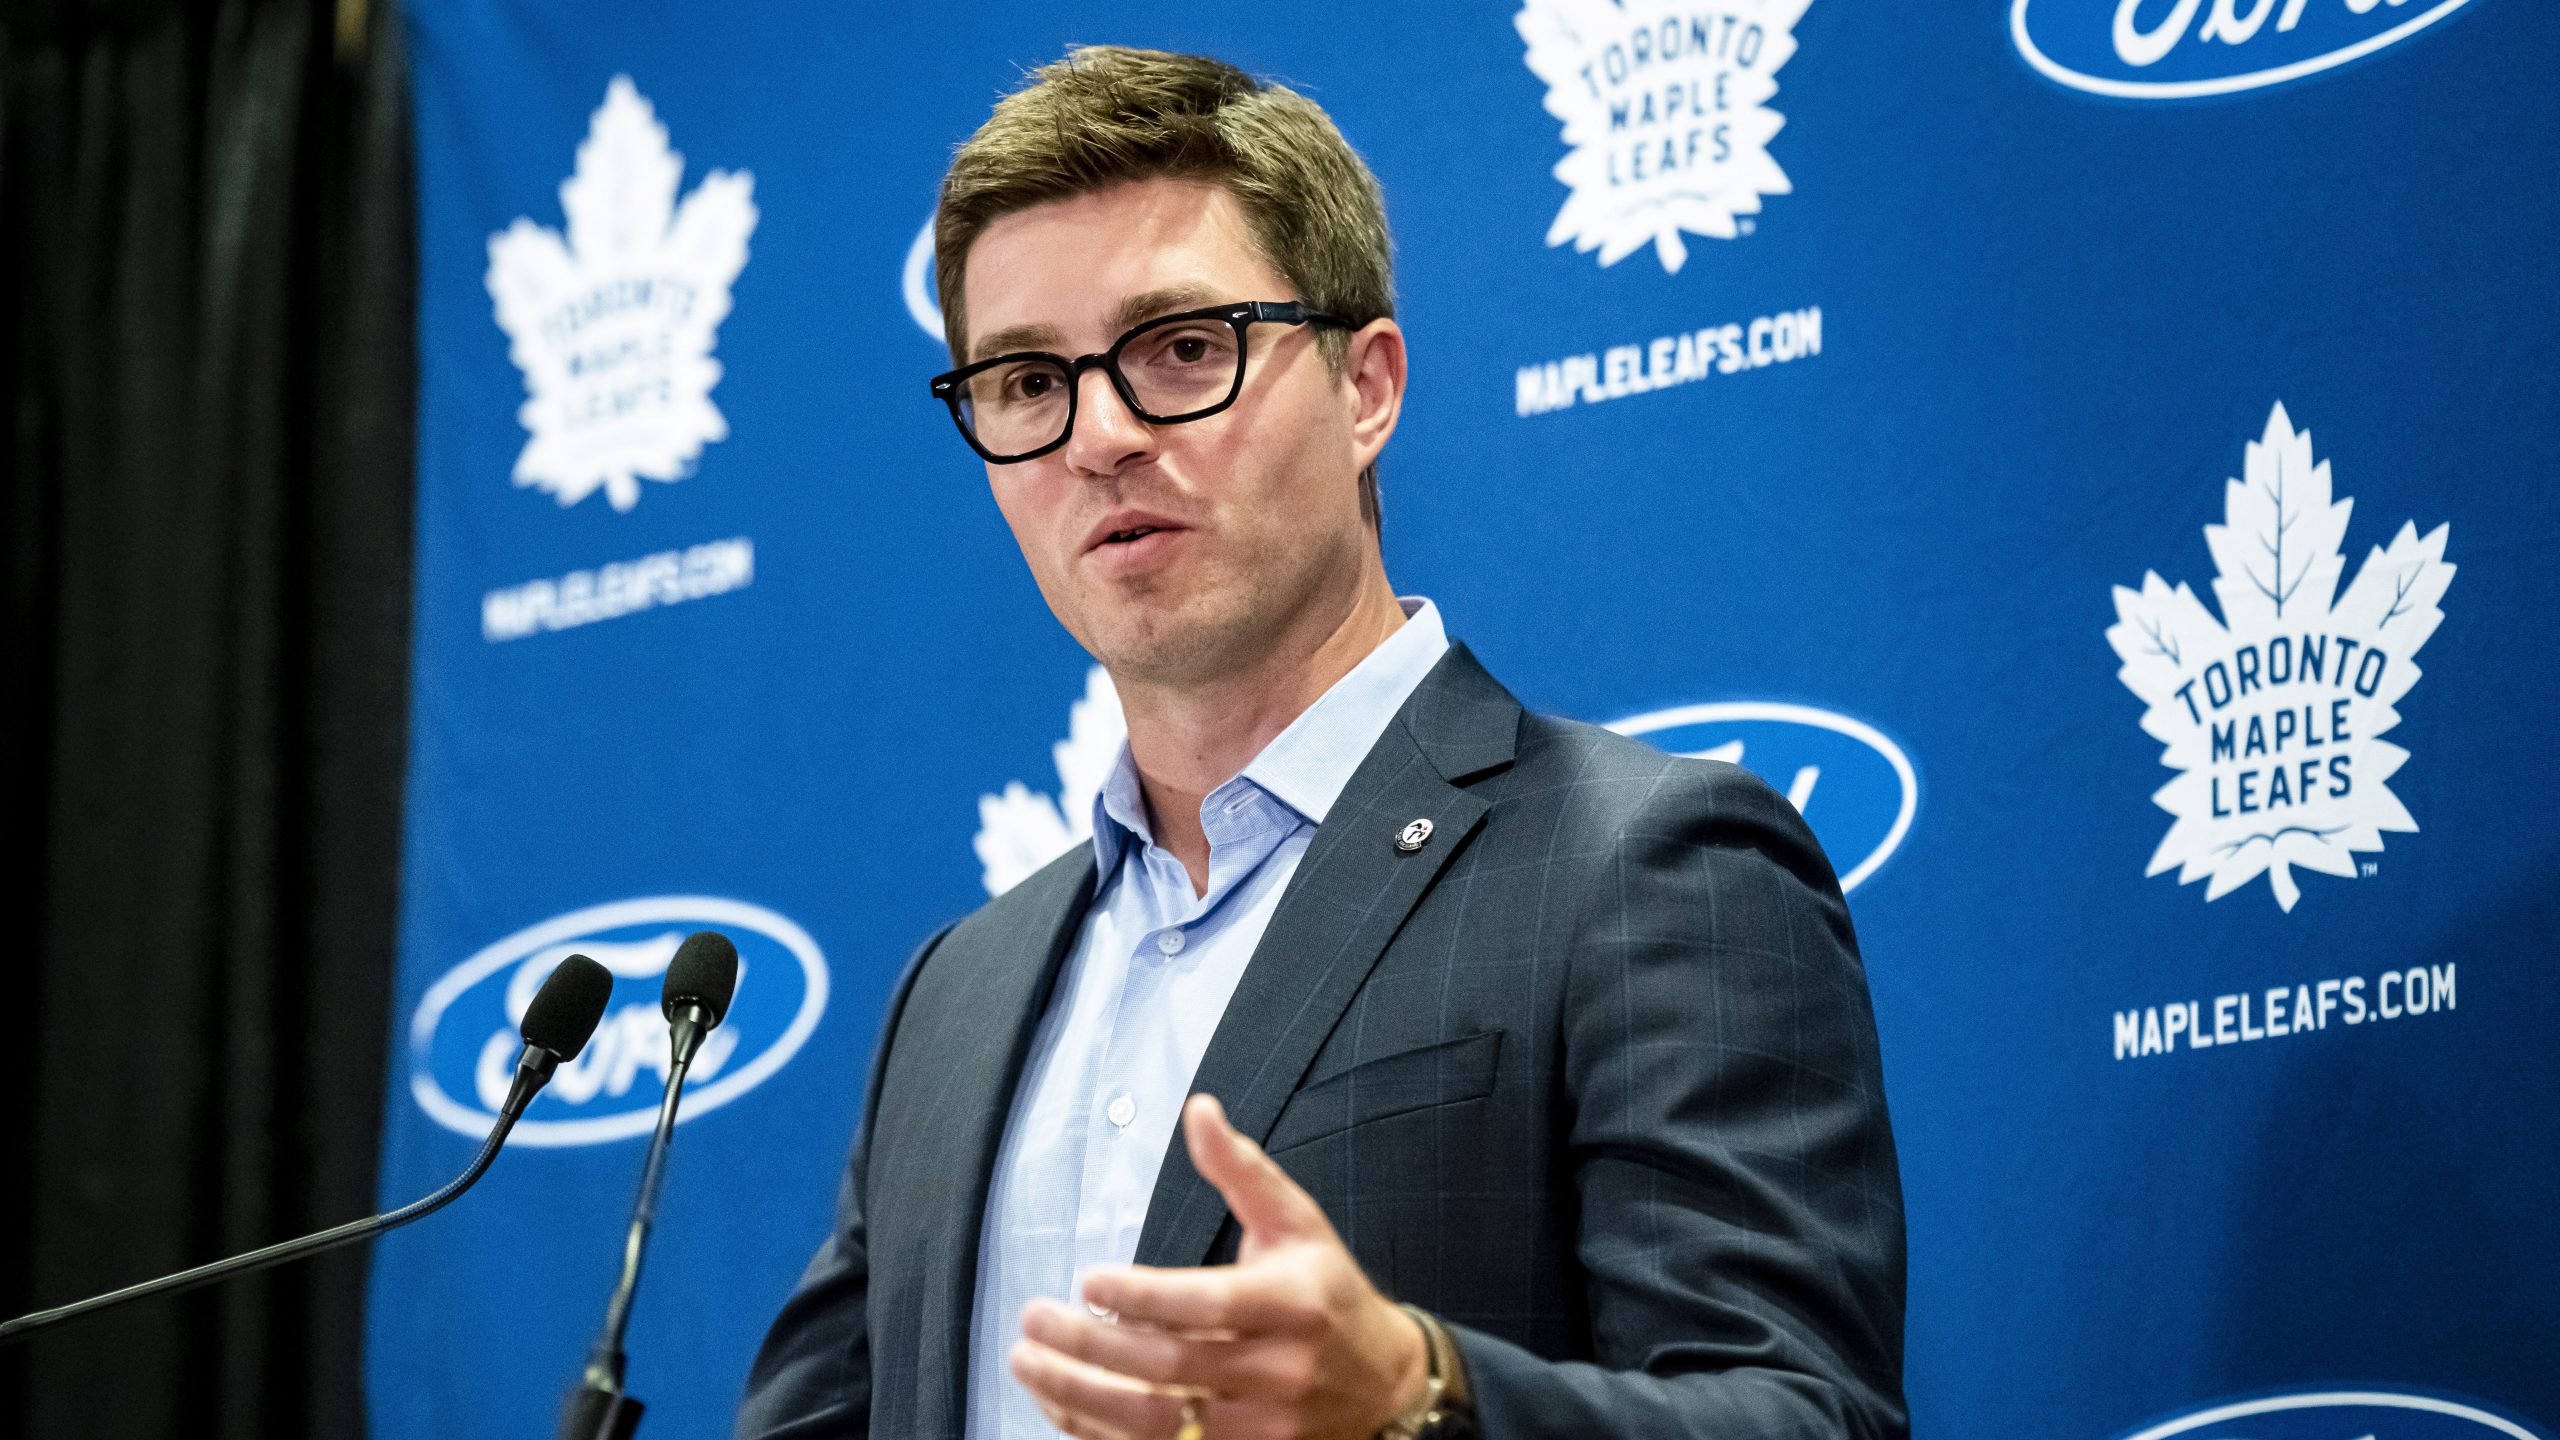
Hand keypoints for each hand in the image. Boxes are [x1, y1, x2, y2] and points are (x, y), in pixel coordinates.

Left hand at [1009, 1094, 1429, 1439]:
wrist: (1385, 1384)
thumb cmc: (1327, 1293)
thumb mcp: (1296, 1223)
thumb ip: (1241, 1170)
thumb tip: (1197, 1110)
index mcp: (1294, 1304)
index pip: (1207, 1304)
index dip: (1142, 1297)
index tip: (1088, 1279)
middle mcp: (1281, 1370)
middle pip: (1172, 1365)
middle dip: (1091, 1344)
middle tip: (1034, 1319)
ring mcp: (1262, 1427)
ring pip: (1157, 1422)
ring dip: (1082, 1396)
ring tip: (1029, 1362)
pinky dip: (1102, 1432)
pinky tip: (1062, 1400)